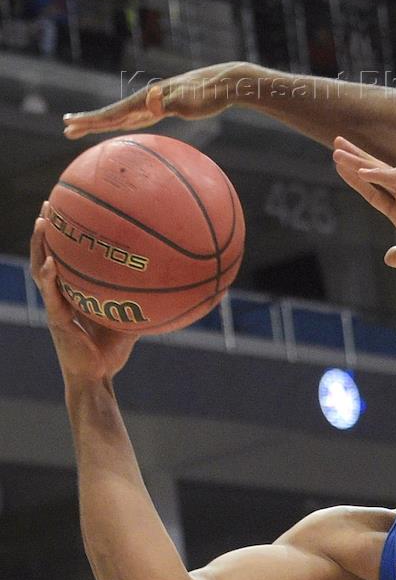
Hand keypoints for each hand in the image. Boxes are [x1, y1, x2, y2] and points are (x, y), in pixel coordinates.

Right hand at [29, 204, 138, 382]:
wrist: (98, 377)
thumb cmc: (112, 351)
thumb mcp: (130, 319)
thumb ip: (142, 302)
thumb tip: (171, 285)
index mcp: (73, 294)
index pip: (66, 259)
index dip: (64, 237)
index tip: (68, 209)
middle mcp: (61, 296)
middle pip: (47, 255)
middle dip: (46, 230)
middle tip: (50, 203)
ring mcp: (56, 307)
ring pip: (41, 270)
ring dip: (40, 246)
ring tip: (43, 222)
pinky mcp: (57, 321)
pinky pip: (52, 295)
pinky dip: (50, 278)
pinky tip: (51, 263)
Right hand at [62, 62, 250, 138]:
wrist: (224, 85)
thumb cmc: (208, 94)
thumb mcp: (188, 100)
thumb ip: (168, 102)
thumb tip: (151, 102)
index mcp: (147, 100)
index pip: (112, 113)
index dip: (91, 120)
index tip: (69, 123)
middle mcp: (147, 101)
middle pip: (112, 115)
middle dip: (88, 122)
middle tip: (66, 128)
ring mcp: (155, 104)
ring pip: (123, 116)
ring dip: (102, 122)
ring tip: (84, 127)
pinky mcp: (166, 108)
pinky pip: (138, 119)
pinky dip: (124, 123)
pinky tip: (122, 126)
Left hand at [332, 137, 395, 285]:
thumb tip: (389, 256)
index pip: (377, 194)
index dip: (359, 181)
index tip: (342, 168)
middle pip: (378, 176)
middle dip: (356, 160)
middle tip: (337, 144)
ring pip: (385, 173)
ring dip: (361, 162)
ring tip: (338, 151)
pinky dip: (380, 175)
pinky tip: (361, 170)